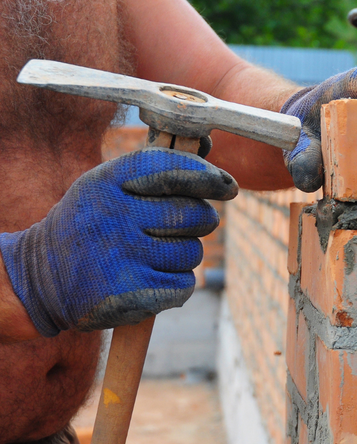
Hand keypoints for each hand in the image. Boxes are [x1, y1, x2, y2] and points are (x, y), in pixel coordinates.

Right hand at [0, 149, 237, 335]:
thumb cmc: (91, 225)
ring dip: (184, 256)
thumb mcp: (107, 186)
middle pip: (193, 214)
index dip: (207, 176)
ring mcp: (120, 257)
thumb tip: (211, 148)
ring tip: (155, 256)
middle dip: (200, 220)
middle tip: (185, 226)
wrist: (42, 280)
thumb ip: (155, 169)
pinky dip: (177, 286)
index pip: (170, 169)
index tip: (227, 185)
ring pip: (192, 252)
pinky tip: (152, 280)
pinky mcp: (129, 294)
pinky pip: (184, 285)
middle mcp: (113, 217)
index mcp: (107, 184)